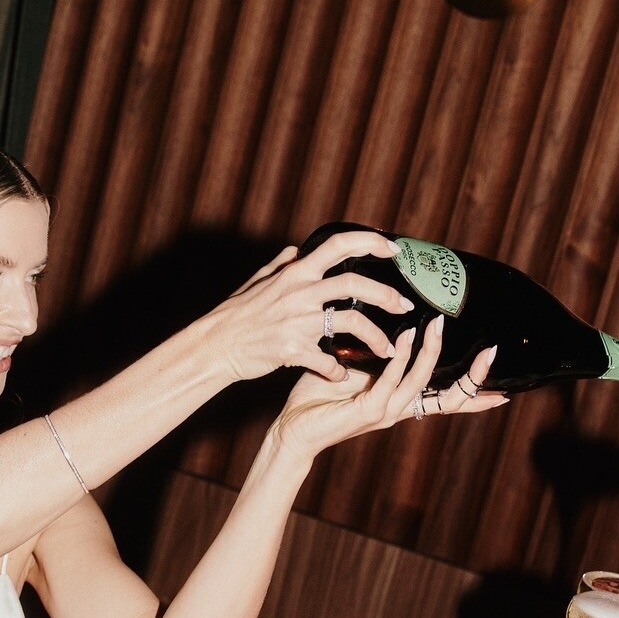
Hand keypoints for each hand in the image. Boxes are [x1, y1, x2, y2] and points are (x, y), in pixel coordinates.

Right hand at [210, 231, 413, 383]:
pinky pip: (326, 361)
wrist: (215, 346)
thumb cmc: (234, 314)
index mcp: (295, 273)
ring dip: (376, 336)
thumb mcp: (256, 281)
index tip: (392, 248)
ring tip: (388, 349)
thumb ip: (279, 264)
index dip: (370, 241)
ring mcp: (297, 321)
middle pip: (355, 283)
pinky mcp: (292, 349)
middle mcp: (299, 292)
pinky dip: (337, 371)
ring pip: (351, 321)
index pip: (338, 245)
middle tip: (403, 306)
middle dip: (386, 295)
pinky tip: (340, 376)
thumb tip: (295, 250)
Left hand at [270, 320, 506, 458]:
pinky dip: (402, 358)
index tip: (502, 382)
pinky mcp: (367, 411)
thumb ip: (374, 353)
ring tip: (438, 325)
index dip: (475, 391)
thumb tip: (383, 319)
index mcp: (400, 402)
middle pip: (449, 396)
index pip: (448, 399)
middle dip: (473, 375)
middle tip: (493, 349)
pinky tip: (407, 337)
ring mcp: (385, 412)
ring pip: (421, 382)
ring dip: (431, 352)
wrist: (292, 429)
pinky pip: (391, 381)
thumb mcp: (353, 369)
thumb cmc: (318, 397)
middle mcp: (399, 410)